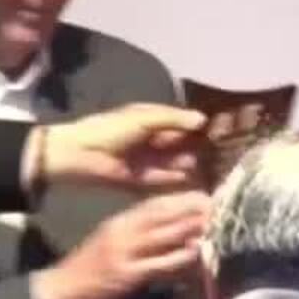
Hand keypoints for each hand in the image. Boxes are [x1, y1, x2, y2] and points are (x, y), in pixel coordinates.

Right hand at [32, 191, 210, 298]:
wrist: (62, 287)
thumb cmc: (90, 264)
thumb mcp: (112, 238)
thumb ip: (139, 230)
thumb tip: (171, 225)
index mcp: (120, 220)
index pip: (155, 204)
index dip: (182, 199)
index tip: (206, 195)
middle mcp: (123, 231)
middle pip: (163, 215)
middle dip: (193, 210)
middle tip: (220, 207)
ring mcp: (125, 252)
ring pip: (163, 236)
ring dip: (190, 229)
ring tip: (215, 225)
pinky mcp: (126, 274)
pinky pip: (158, 263)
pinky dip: (178, 257)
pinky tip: (196, 253)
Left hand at [33, 103, 206, 191]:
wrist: (79, 154)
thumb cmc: (110, 130)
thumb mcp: (143, 118)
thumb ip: (173, 119)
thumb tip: (202, 119)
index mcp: (149, 119)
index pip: (178, 121)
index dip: (196, 125)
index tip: (218, 129)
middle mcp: (150, 139)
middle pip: (178, 143)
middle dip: (195, 146)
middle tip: (218, 151)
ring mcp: (145, 160)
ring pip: (172, 161)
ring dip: (187, 163)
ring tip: (206, 166)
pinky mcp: (140, 180)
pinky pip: (161, 179)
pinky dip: (174, 178)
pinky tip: (188, 177)